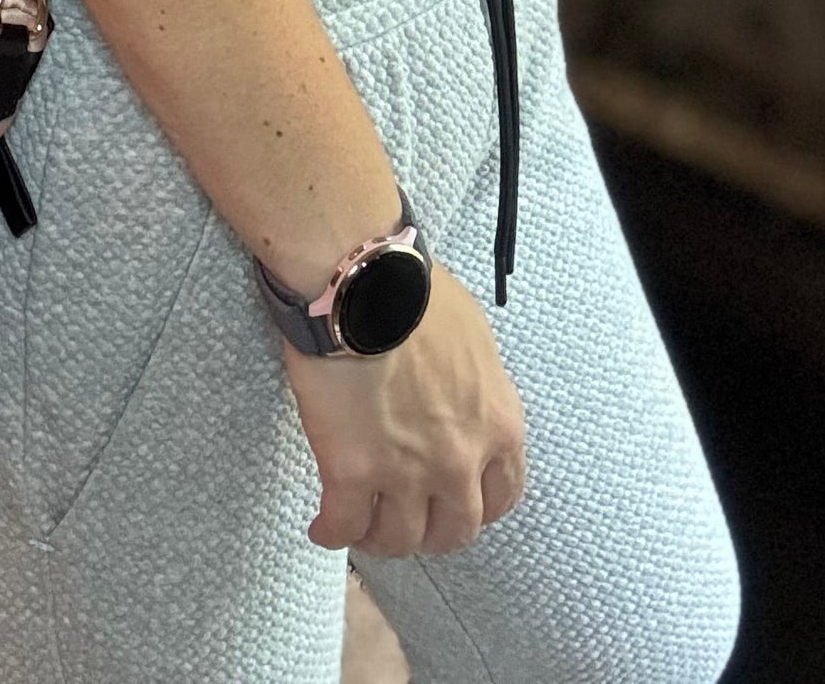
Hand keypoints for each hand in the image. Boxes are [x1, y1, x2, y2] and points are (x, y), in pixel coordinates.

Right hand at [282, 262, 526, 556]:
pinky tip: (323, 527)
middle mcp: (459, 462)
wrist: (362, 284)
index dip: (476, 507)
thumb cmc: (416, 295)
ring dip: (382, 538)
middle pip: (453, 531)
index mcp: (498, 427)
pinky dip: (332, 533)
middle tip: (407, 517)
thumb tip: (461, 401)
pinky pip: (343, 527)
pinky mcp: (350, 473)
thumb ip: (477, 387)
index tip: (453, 503)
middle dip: (430, 531)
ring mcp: (405, 473)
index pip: (501, 497)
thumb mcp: (474, 338)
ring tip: (362, 526)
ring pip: (400, 540)